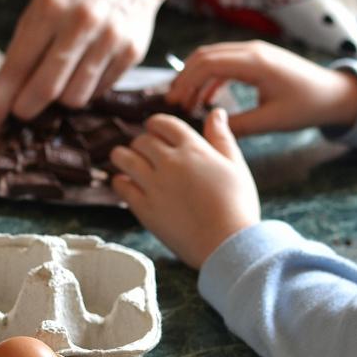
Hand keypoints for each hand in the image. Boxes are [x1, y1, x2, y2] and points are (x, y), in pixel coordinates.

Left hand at [0, 0, 160, 135]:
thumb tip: (4, 91)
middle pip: (46, 89)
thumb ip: (25, 42)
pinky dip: (85, 89)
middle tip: (21, 110)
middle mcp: (81, 23)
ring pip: (74, 98)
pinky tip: (84, 70)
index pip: (17, 66)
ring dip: (59, 99)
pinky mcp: (131, 53)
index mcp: (50, 7)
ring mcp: (110, 39)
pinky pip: (99, 91)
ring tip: (59, 80)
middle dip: (26, 108)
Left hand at [111, 110, 259, 268]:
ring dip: (122, 157)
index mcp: (193, 149)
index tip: (155, 131)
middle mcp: (170, 162)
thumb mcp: (235, 166)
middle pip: (141, 140)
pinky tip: (126, 184)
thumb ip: (222, 137)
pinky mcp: (143, 207)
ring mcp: (154, 185)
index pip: (163, 123)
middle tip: (144, 152)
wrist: (227, 244)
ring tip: (126, 163)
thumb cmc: (237, 206)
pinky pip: (120, 186)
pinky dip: (119, 181)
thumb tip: (216, 112)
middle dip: (142, 143)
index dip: (156, 125)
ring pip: (123, 158)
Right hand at [165, 41, 356, 136]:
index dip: (186, 82)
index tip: (173, 103)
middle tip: (173, 103)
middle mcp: (252, 51)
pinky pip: (225, 63)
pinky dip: (210, 78)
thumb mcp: (271, 121)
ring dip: (195, 77)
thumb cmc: (307, 106)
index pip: (208, 64)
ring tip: (186, 102)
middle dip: (184, 78)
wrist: (334, 93)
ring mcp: (254, 52)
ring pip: (212, 57)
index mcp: (255, 62)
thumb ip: (238, 126)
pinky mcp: (256, 58)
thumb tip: (208, 131)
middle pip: (204, 56)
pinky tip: (205, 99)